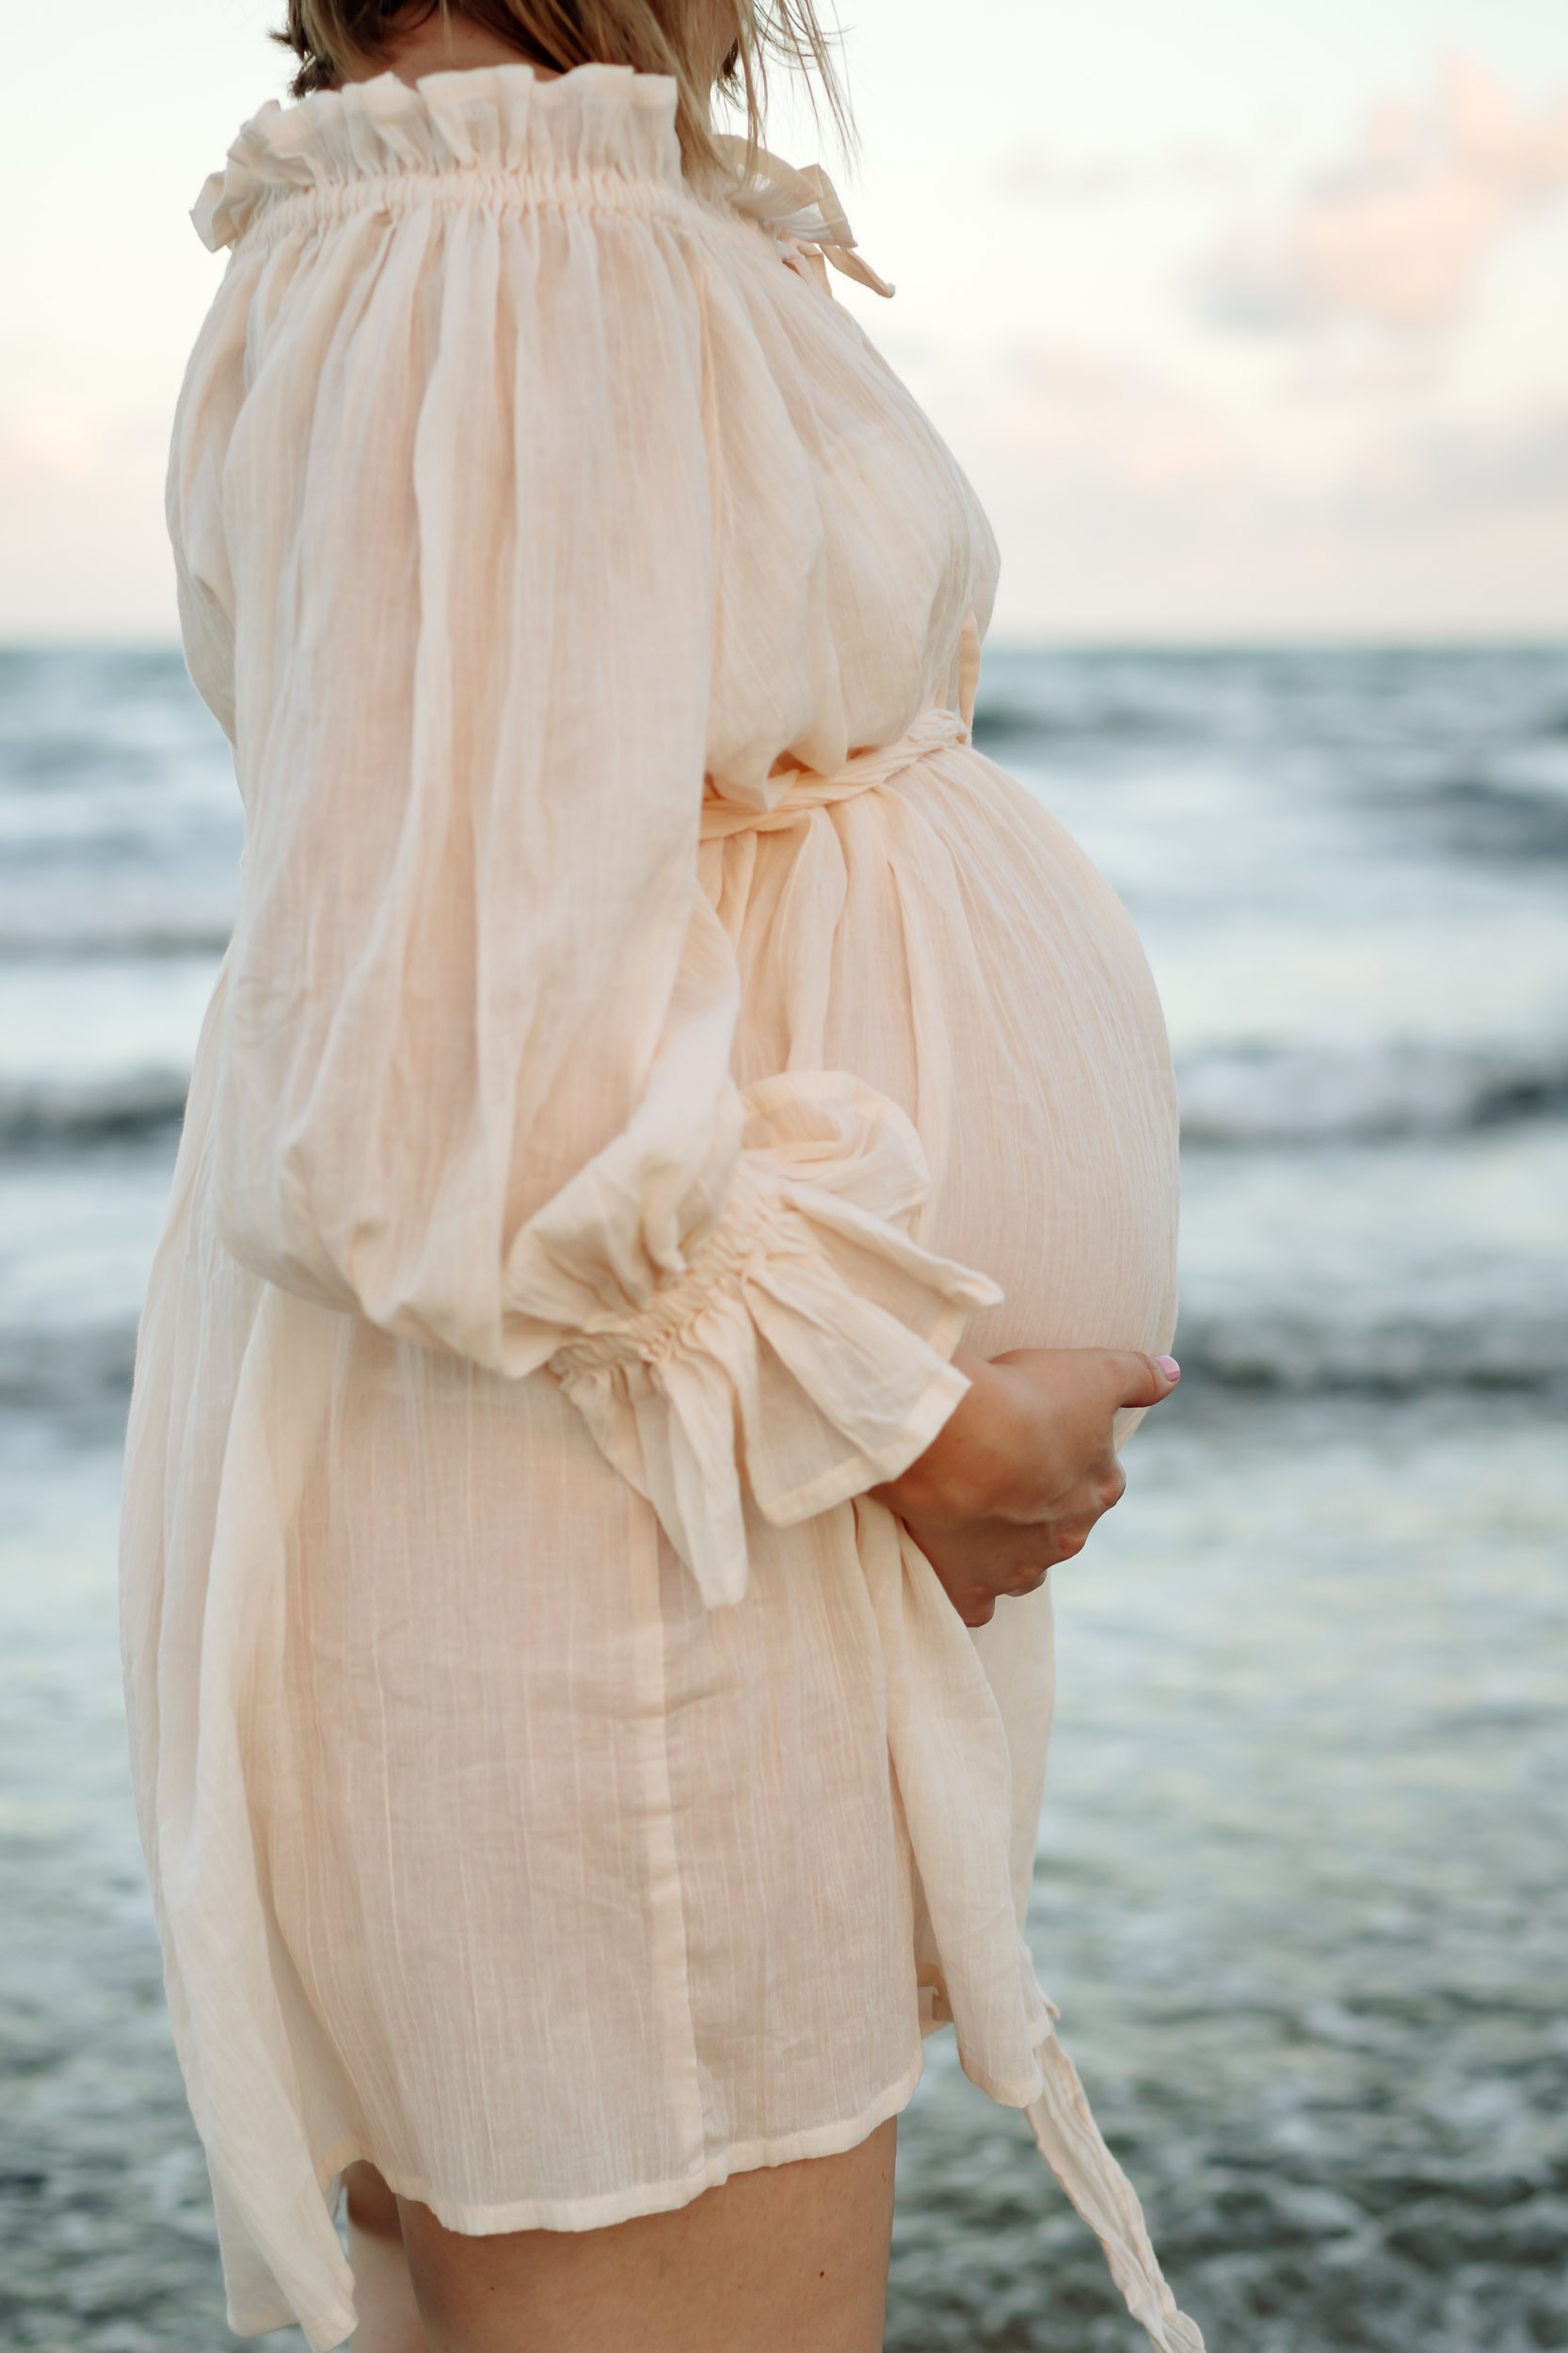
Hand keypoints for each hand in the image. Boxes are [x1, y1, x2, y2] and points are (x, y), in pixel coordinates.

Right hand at [869, 1347, 1179, 1625]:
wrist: (958, 1437)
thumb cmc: (1026, 1399)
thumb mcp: (1095, 1371)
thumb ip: (1139, 1375)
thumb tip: (1174, 1374)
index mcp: (1100, 1489)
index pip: (1099, 1479)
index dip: (1068, 1456)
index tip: (1038, 1434)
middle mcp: (1068, 1538)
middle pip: (1062, 1526)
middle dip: (1038, 1505)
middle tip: (999, 1467)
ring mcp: (1019, 1570)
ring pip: (1023, 1567)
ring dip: (1005, 1546)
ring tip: (971, 1509)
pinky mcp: (971, 1589)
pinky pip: (976, 1603)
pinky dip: (968, 1588)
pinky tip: (951, 1561)